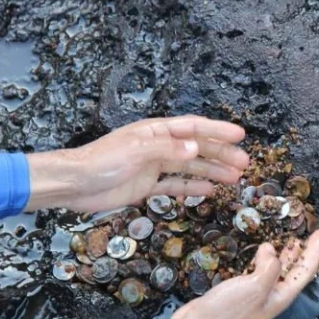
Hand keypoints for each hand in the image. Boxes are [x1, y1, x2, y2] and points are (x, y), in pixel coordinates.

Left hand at [24, 116, 249, 212]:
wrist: (74, 184)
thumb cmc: (101, 162)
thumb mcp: (136, 151)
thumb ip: (167, 149)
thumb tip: (196, 148)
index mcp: (156, 132)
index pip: (193, 128)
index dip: (217, 130)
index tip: (239, 135)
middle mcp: (158, 146)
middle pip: (196, 148)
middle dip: (221, 154)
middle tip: (244, 164)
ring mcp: (153, 166)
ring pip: (190, 167)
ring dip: (212, 171)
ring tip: (234, 178)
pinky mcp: (146, 186)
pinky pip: (175, 185)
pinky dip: (192, 187)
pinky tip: (209, 190)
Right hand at [116, 229, 318, 318]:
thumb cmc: (228, 312)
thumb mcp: (256, 286)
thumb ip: (270, 267)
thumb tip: (271, 250)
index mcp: (280, 297)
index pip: (305, 271)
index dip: (316, 251)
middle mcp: (272, 298)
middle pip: (294, 272)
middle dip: (304, 253)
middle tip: (314, 234)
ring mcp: (256, 297)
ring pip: (276, 271)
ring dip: (286, 256)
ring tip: (292, 240)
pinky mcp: (239, 293)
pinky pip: (259, 273)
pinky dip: (264, 260)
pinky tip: (262, 252)